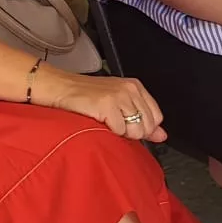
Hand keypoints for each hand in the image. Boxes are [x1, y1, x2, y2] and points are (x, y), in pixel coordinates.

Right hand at [30, 65, 167, 141]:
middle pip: (147, 126)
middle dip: (131, 132)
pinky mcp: (107, 104)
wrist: (59, 88)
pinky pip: (119, 130)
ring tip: (106, 121)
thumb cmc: (85, 97)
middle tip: (113, 122)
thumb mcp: (118, 104)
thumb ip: (142, 120)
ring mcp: (119, 95)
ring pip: (135, 130)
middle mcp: (130, 89)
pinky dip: (108, 131)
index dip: (142, 127)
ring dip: (120, 133)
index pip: (156, 117)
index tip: (126, 124)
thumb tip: (162, 135)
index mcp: (135, 87)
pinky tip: (98, 121)